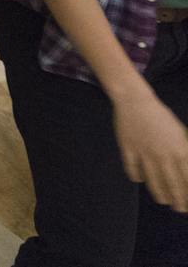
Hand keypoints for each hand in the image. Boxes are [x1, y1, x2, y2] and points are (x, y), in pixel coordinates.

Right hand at [114, 91, 187, 211]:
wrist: (135, 101)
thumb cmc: (162, 115)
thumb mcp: (181, 132)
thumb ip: (185, 150)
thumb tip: (186, 167)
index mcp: (179, 150)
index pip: (187, 179)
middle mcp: (162, 155)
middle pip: (172, 183)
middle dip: (178, 199)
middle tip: (180, 209)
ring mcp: (144, 154)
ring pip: (153, 180)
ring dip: (160, 193)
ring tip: (164, 201)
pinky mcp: (128, 150)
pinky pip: (132, 168)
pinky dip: (136, 176)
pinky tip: (139, 180)